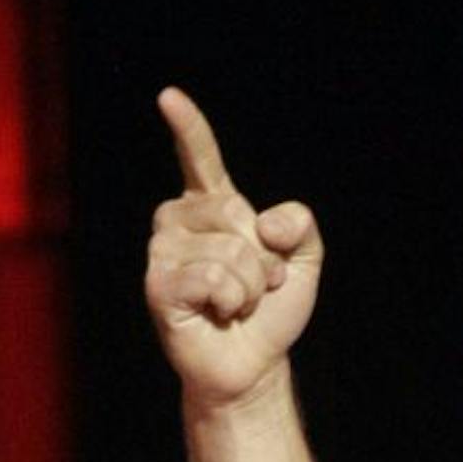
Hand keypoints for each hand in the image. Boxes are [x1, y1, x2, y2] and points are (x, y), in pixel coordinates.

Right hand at [144, 87, 323, 409]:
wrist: (254, 363)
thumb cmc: (270, 310)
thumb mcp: (304, 261)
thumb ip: (301, 226)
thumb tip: (265, 221)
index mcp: (212, 207)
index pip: (200, 160)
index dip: (188, 129)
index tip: (168, 97)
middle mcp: (179, 222)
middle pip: (236, 214)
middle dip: (264, 258)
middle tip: (254, 287)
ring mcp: (163, 252)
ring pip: (229, 251)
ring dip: (249, 286)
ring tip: (235, 304)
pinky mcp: (158, 285)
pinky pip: (213, 279)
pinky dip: (230, 301)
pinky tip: (218, 314)